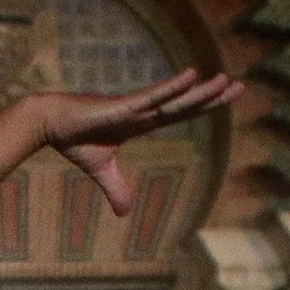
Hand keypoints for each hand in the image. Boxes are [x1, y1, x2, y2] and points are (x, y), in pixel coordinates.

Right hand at [39, 70, 243, 213]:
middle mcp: (144, 112)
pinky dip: (171, 88)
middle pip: (185, 105)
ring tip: (226, 80)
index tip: (227, 97)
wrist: (50, 123)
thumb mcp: (100, 169)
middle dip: (212, 97)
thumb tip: (124, 213)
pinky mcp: (122, 106)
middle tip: (240, 87)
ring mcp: (135, 108)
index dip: (204, 106)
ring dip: (200, 92)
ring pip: (174, 101)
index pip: (180, 114)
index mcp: (142, 123)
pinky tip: (191, 76)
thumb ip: (116, 187)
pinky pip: (152, 97)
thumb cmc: (73, 139)